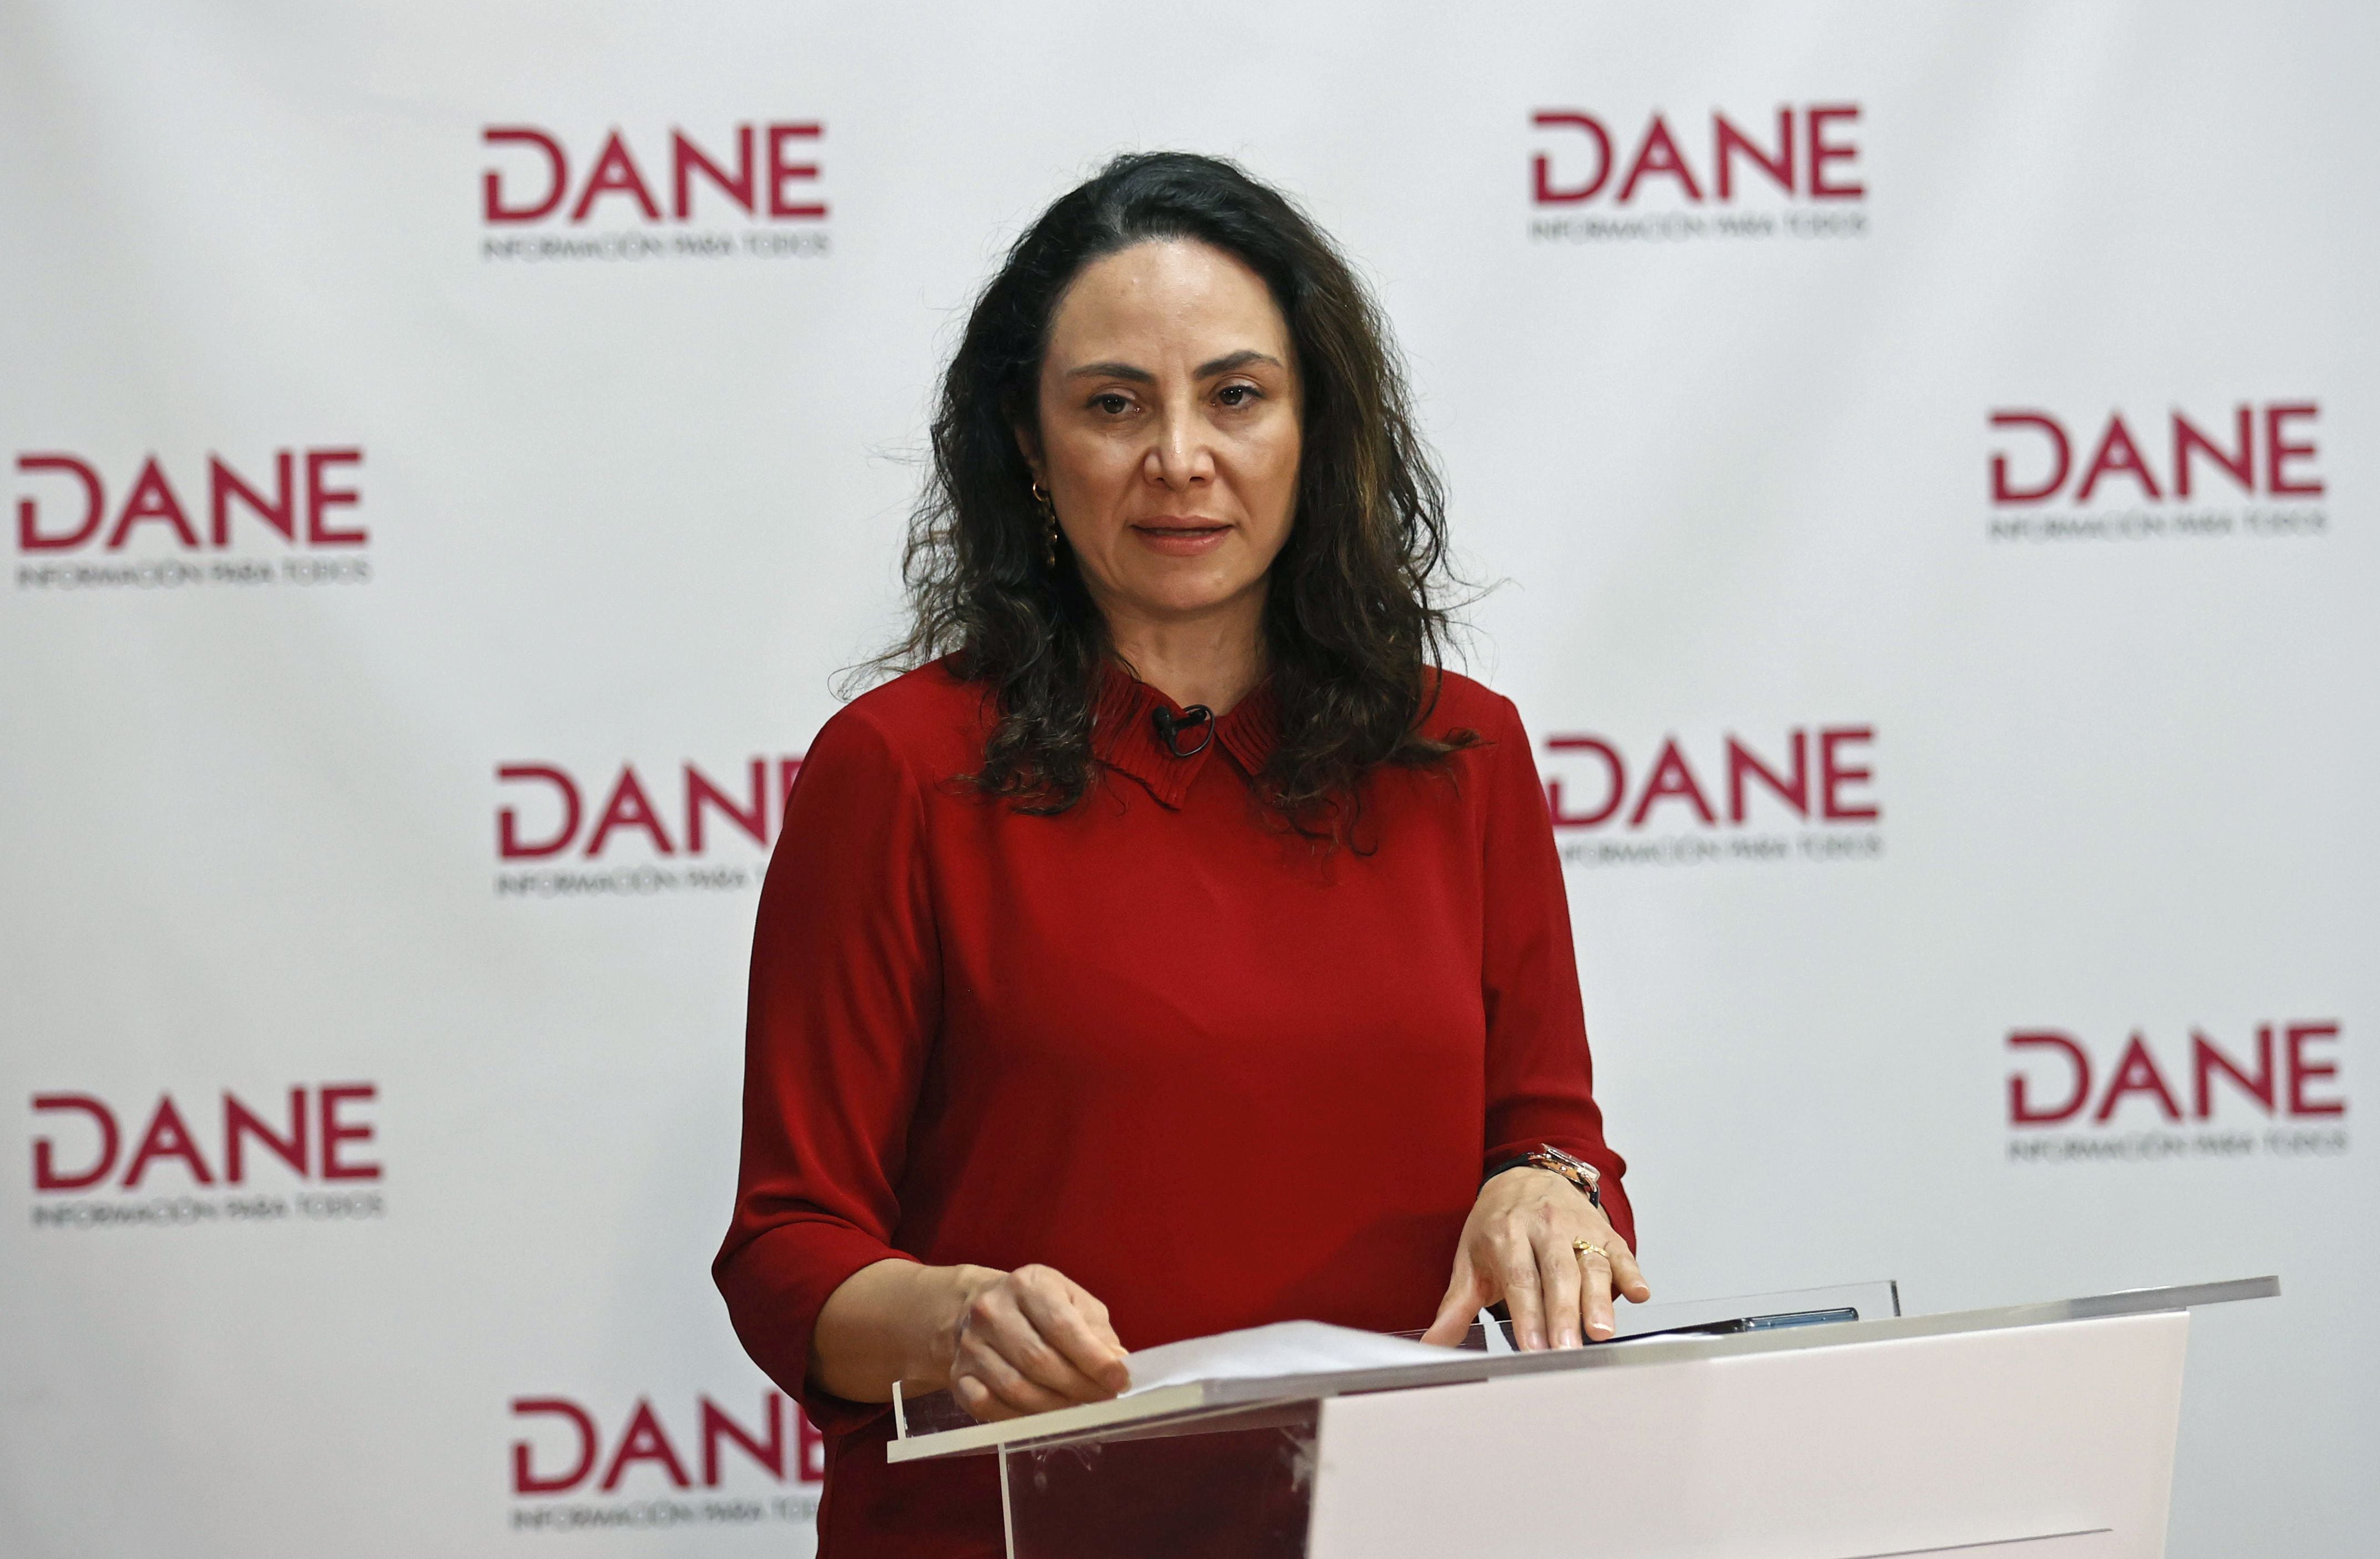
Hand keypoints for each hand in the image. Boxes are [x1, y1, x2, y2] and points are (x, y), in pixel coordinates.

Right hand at [946, 1264, 1131, 1421]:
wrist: (981, 1308)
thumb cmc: (1039, 1307)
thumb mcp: (1073, 1302)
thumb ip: (1097, 1331)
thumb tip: (1117, 1362)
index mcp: (1027, 1284)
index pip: (1063, 1326)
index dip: (1094, 1359)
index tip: (1119, 1380)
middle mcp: (992, 1310)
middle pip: (1039, 1361)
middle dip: (1078, 1387)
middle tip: (1102, 1399)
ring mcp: (970, 1343)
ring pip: (1015, 1387)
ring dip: (1054, 1407)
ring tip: (1077, 1409)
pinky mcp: (958, 1374)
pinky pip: (986, 1405)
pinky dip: (1016, 1417)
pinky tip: (1038, 1416)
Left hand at [1420, 1167, 1649, 1348]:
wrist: (1525, 1177)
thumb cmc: (1496, 1227)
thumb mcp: (1470, 1260)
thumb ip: (1455, 1306)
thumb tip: (1431, 1345)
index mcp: (1506, 1234)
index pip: (1519, 1279)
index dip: (1527, 1315)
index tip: (1532, 1347)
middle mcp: (1543, 1227)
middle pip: (1558, 1274)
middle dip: (1563, 1313)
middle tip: (1567, 1348)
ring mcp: (1577, 1227)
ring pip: (1591, 1264)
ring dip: (1599, 1299)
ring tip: (1601, 1331)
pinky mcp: (1604, 1230)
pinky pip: (1620, 1251)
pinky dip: (1632, 1272)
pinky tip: (1639, 1294)